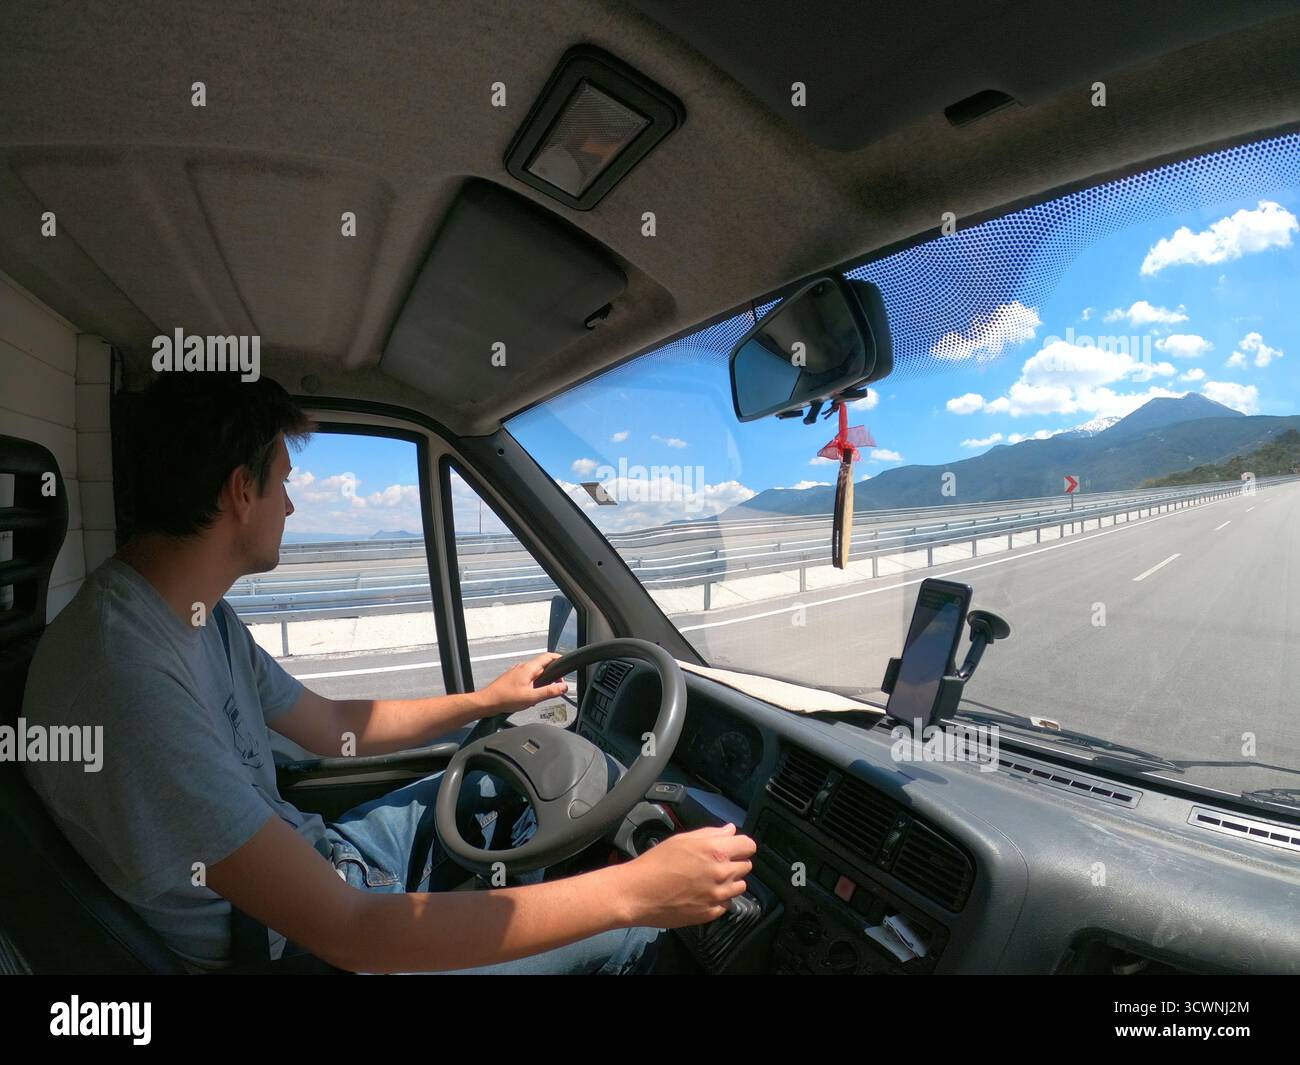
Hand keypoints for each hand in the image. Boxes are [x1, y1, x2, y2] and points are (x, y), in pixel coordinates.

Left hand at [476, 652, 570, 714]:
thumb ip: (549, 691)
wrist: (487, 702)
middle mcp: (523, 667)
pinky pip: (528, 679)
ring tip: (542, 695)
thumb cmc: (505, 698)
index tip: (566, 664)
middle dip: (552, 676)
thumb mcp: (531, 697)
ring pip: (535, 673)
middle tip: (556, 687)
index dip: (559, 659)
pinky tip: (531, 698)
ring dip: (542, 682)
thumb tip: (563, 687)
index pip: (548, 657)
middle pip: (543, 666)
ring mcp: (517, 672)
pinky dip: (534, 685)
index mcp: (529, 668)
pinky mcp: (513, 679)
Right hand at [616, 823, 755, 928]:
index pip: (749, 846)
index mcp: (715, 851)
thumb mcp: (681, 839)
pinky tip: (702, 894)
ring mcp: (718, 896)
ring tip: (709, 879)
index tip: (732, 847)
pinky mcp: (711, 913)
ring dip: (730, 881)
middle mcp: (722, 873)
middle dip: (735, 862)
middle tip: (715, 862)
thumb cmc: (656, 862)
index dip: (741, 845)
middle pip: (746, 866)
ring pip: (740, 886)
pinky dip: (719, 899)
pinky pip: (727, 904)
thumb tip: (731, 831)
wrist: (638, 893)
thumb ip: (710, 833)